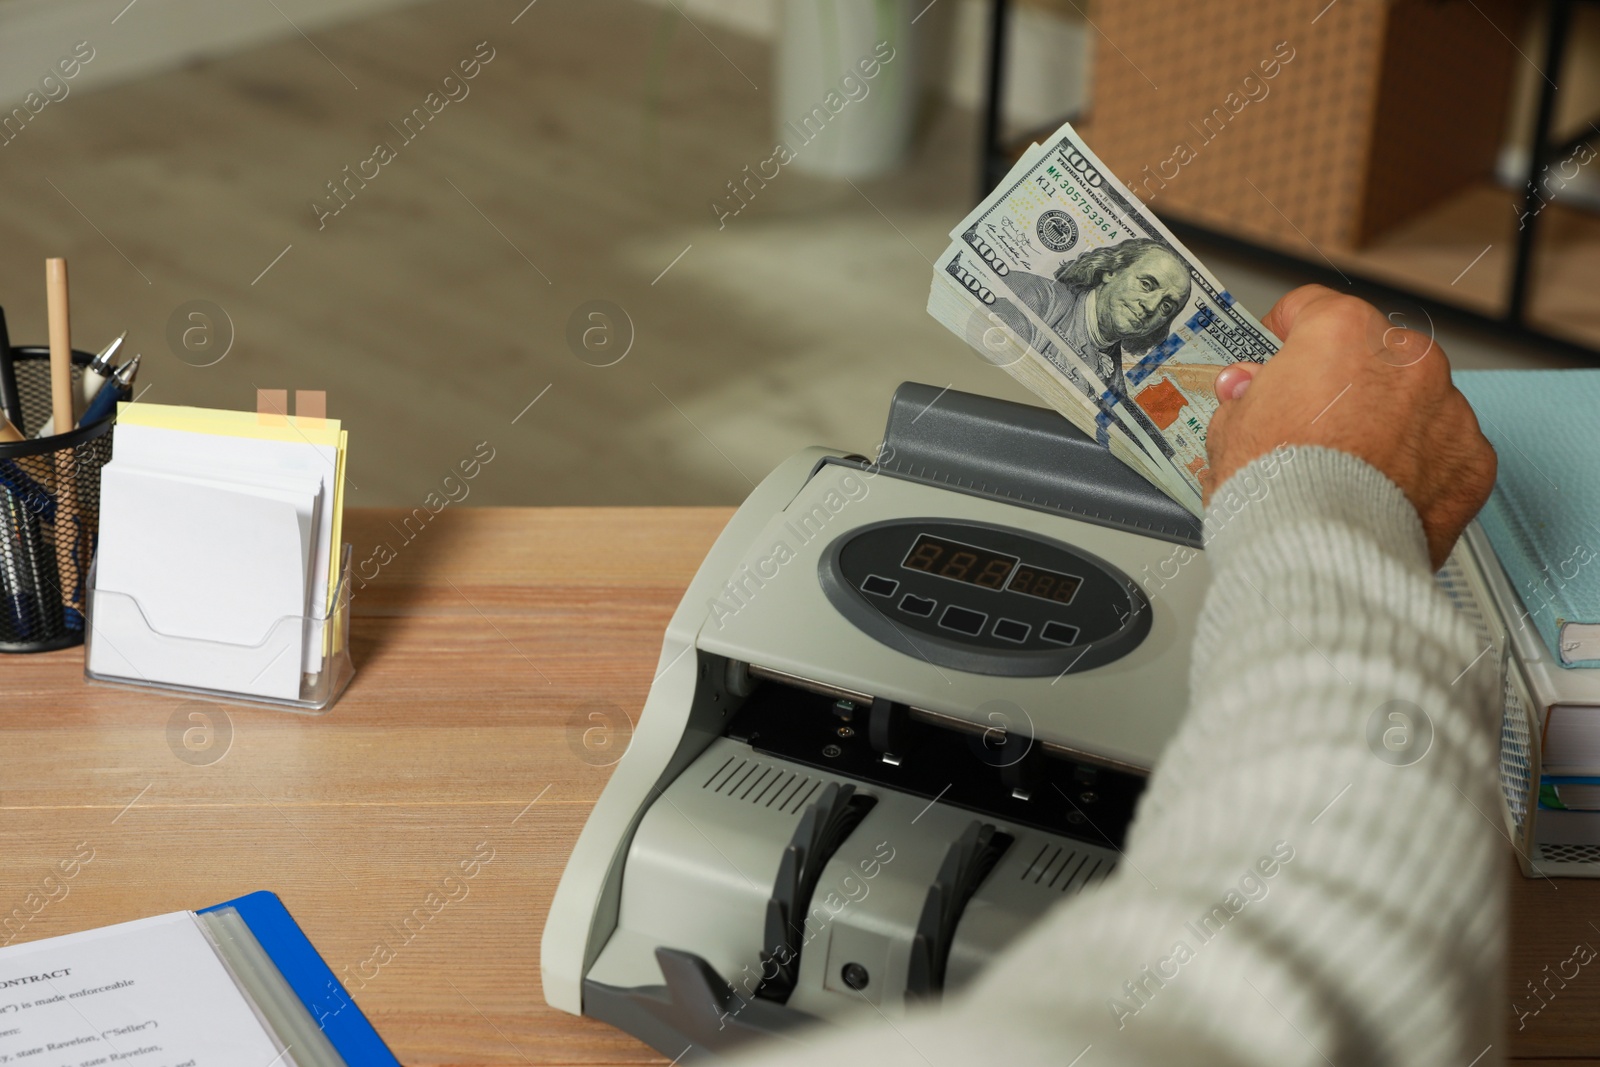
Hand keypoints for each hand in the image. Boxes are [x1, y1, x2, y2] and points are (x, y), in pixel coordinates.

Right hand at [1205, 285, 1495, 568]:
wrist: (1323, 558)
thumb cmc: (1277, 494)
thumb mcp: (1230, 430)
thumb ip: (1246, 397)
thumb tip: (1248, 391)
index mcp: (1342, 334)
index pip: (1310, 308)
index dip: (1285, 336)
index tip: (1278, 357)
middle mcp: (1406, 359)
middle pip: (1370, 354)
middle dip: (1343, 382)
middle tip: (1311, 423)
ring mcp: (1448, 408)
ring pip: (1414, 401)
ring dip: (1388, 422)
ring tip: (1350, 468)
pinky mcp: (1474, 459)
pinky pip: (1445, 450)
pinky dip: (1421, 467)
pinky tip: (1384, 492)